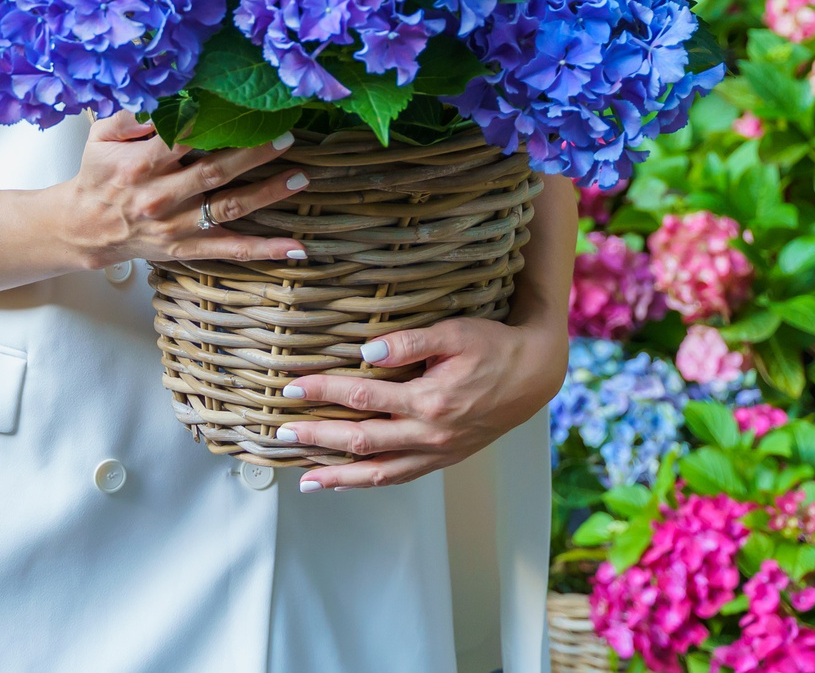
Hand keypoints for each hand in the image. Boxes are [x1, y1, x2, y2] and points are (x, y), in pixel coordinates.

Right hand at [58, 113, 311, 268]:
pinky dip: (266, 250)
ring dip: (267, 194)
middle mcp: (159, 198)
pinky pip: (232, 251)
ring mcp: (176, 227)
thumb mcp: (101, 136)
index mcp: (138, 166)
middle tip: (285, 138)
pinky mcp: (187, 248)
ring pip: (229, 209)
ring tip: (300, 177)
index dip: (212, 125)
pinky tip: (296, 248)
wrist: (85, 227)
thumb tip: (164, 97)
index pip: (181, 141)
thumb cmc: (98, 175)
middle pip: (213, 173)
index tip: (242, 108)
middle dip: (252, 155)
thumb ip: (130, 115)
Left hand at [273, 308, 568, 491]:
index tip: (292, 387)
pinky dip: (370, 482)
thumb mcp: (454, 333)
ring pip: (379, 472)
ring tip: (305, 481)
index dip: (324, 392)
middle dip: (317, 439)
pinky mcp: (443, 458)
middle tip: (280, 437)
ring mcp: (437, 452)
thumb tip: (364, 352)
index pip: (362, 398)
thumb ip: (408, 342)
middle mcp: (431, 434)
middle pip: (361, 441)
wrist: (535, 375)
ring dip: (339, 476)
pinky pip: (400, 477)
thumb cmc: (493, 347)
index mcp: (430, 401)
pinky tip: (347, 481)